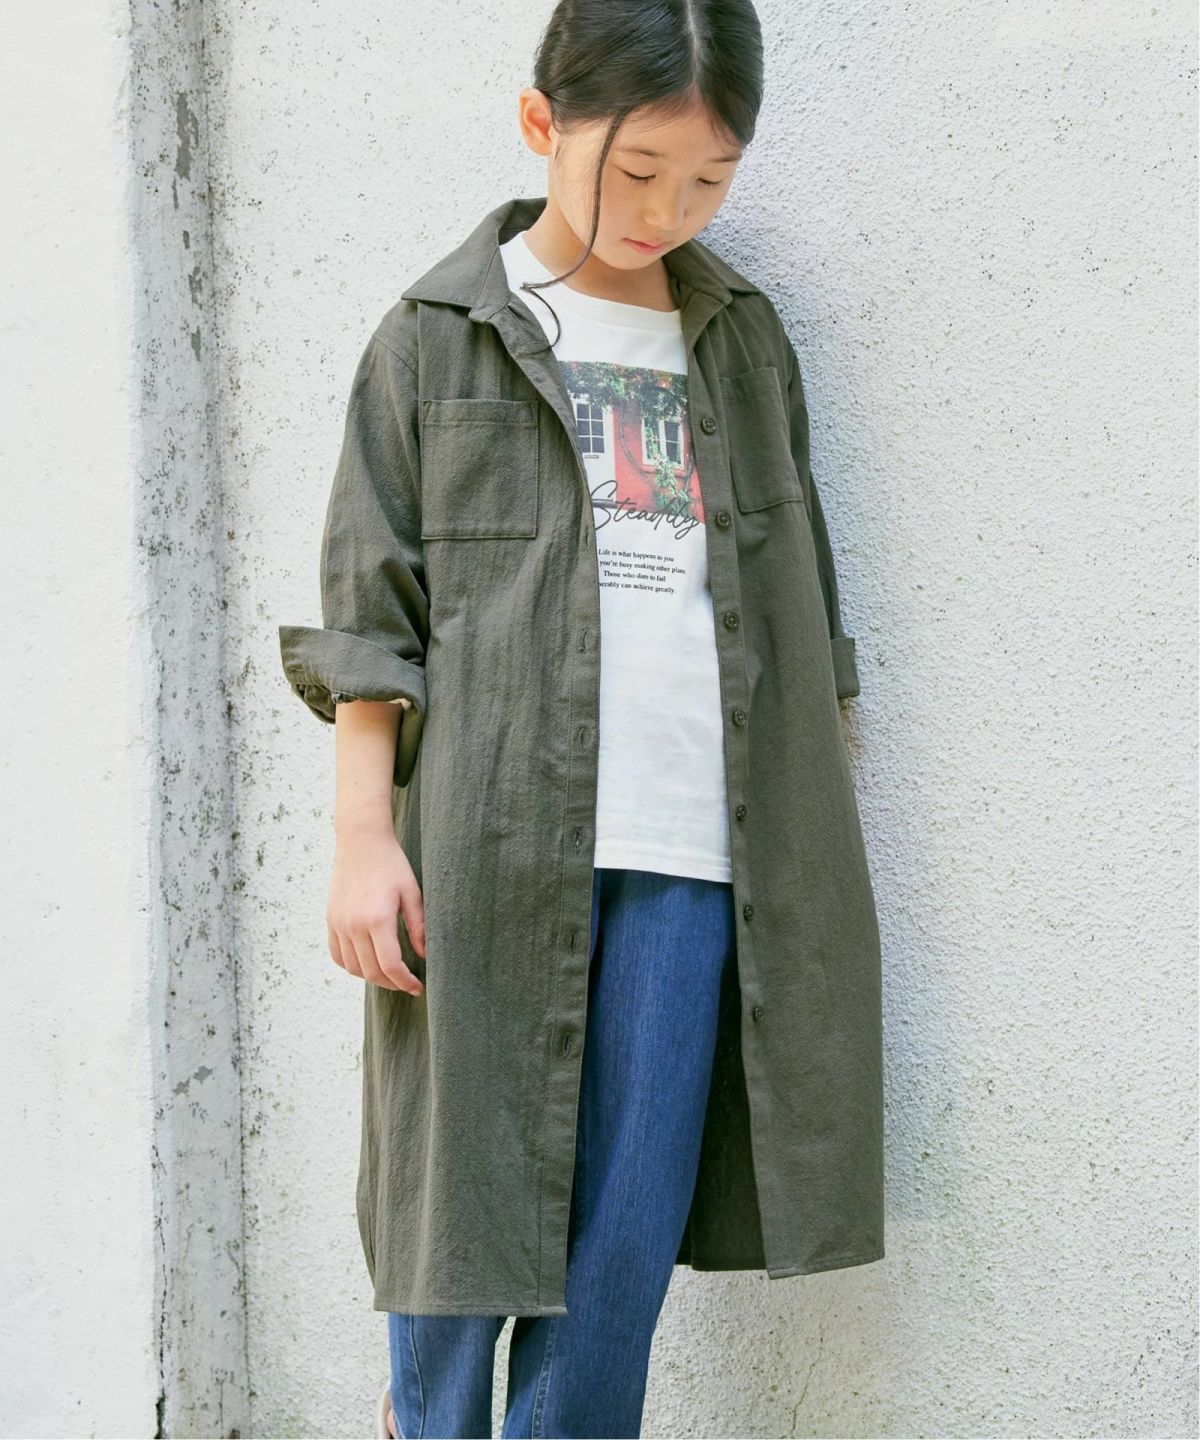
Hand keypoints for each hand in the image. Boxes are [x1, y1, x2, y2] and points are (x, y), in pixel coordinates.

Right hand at [326, 826, 425, 994]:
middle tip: (407, 983)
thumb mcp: (412, 893)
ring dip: (372, 977)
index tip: (418, 987)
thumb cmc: (391, 865)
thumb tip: (424, 955)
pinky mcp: (330, 920)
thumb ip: (419, 927)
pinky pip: (337, 955)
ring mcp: (339, 924)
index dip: (405, 982)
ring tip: (390, 974)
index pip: (390, 966)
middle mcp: (354, 925)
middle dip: (392, 984)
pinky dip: (352, 966)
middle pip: (371, 972)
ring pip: (353, 968)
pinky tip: (367, 963)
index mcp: (377, 919)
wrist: (361, 842)